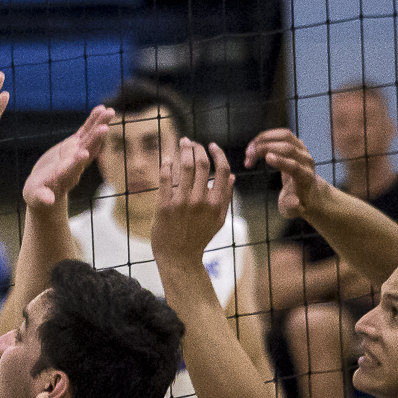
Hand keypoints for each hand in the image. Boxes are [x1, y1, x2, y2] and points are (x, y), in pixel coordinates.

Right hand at [23, 105, 114, 209]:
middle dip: (94, 140)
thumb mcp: (37, 198)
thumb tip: (46, 201)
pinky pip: (85, 132)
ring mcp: (76, 154)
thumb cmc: (39, 197)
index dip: (77, 162)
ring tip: (108, 111)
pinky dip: (92, 121)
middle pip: (86, 151)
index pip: (72, 169)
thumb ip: (42, 198)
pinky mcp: (73, 146)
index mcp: (64, 177)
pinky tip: (100, 109)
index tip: (83, 154)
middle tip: (105, 127)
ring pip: (89, 139)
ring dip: (99, 125)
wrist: (46, 190)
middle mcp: (74, 165)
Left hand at [153, 138, 231, 266]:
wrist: (179, 256)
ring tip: (182, 142)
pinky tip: (167, 156)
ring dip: (183, 150)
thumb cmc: (198, 237)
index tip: (211, 145)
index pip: (222, 171)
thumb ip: (225, 198)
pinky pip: (165, 178)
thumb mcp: (218, 220)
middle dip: (197, 148)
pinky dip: (167, 163)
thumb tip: (232, 177)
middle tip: (192, 141)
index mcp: (217, 204)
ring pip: (184, 167)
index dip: (218, 154)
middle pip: (202, 164)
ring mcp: (182, 203)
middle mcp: (201, 202)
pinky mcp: (164, 205)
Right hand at [244, 128, 328, 219]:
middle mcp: (306, 160)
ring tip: (249, 151)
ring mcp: (302, 149)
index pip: (295, 166)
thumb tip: (294, 201)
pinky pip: (281, 133)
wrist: (309, 192)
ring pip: (284, 136)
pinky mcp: (296, 143)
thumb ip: (292, 207)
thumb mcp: (293, 211)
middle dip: (265, 149)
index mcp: (305, 178)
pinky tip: (254, 145)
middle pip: (288, 148)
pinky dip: (265, 137)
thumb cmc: (298, 202)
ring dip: (263, 140)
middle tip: (248, 157)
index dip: (282, 161)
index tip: (267, 158)